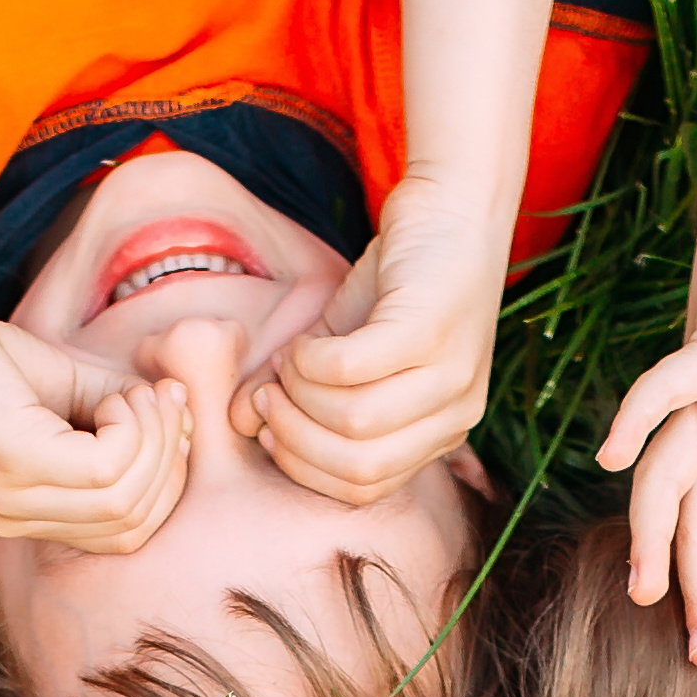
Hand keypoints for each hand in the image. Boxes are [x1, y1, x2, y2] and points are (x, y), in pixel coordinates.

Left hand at [0, 303, 191, 554]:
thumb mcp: (64, 386)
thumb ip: (119, 409)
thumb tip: (179, 412)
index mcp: (25, 514)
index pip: (124, 534)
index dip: (165, 481)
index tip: (169, 417)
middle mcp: (16, 520)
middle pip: (133, 524)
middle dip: (168, 462)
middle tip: (163, 400)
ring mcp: (13, 499)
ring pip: (126, 500)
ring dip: (153, 441)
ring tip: (137, 395)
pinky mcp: (15, 463)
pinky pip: (107, 468)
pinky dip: (130, 427)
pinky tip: (114, 397)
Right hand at [244, 173, 498, 510]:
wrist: (451, 206)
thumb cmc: (397, 281)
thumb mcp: (340, 345)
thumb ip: (295, 389)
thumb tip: (238, 421)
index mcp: (440, 433)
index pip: (365, 489)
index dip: (303, 465)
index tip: (268, 425)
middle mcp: (457, 413)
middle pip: (359, 468)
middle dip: (295, 436)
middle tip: (268, 393)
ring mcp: (453, 375)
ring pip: (355, 424)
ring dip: (300, 394)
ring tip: (288, 360)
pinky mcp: (433, 331)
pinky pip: (352, 369)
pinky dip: (312, 359)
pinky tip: (306, 339)